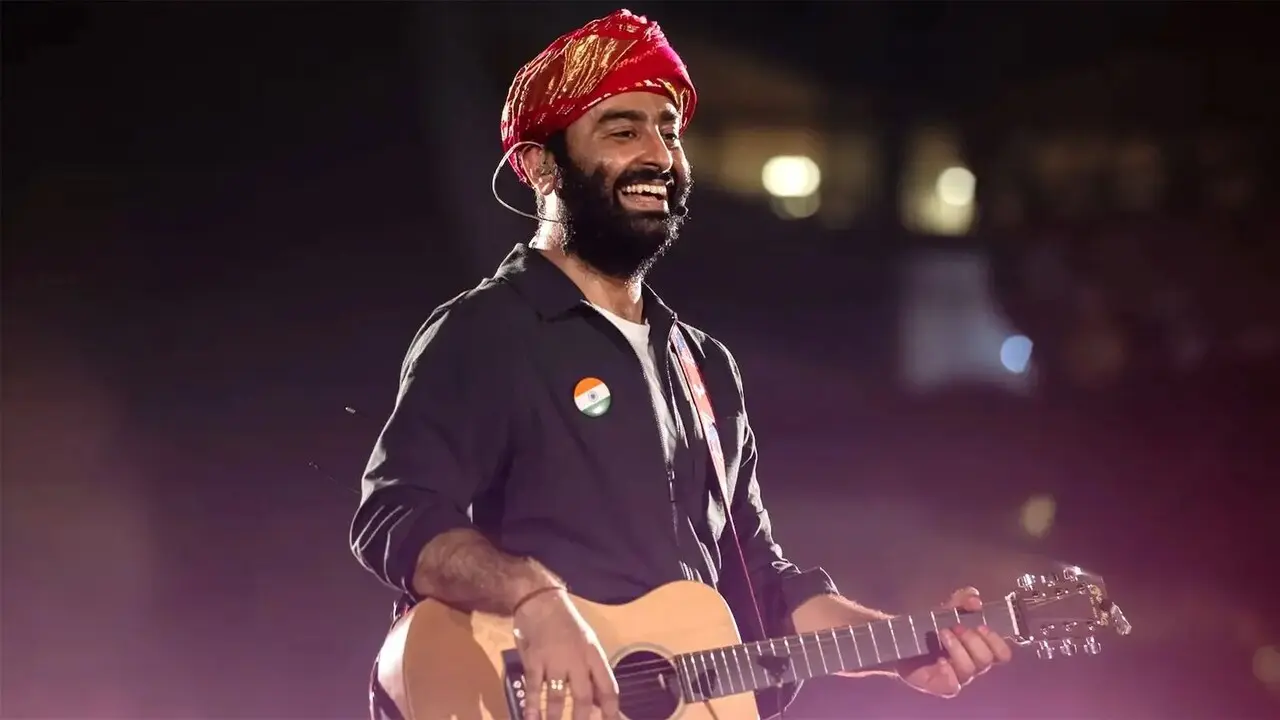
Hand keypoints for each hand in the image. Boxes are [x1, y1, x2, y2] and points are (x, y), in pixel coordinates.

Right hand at [512, 588, 620, 719]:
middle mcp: (577, 659)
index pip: (608, 686)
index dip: (611, 709)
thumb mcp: (586, 642)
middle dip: (582, 719)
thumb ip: (590, 670)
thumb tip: (597, 700)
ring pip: (557, 696)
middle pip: (583, 696)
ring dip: (555, 718)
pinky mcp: (534, 660)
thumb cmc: (565, 623)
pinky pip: (534, 688)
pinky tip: (531, 719)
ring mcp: (554, 660)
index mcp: (594, 654)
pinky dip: (532, 706)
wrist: (540, 600)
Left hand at [897, 587, 1012, 697]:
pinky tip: (938, 659)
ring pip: (970, 669)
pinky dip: (948, 670)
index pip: (1002, 654)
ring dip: (957, 647)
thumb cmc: (929, 627)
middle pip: (986, 659)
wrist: (900, 641)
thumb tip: (976, 600)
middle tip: (956, 626)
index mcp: (978, 649)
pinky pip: (952, 685)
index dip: (996, 641)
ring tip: (942, 633)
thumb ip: (962, 600)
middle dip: (973, 640)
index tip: (981, 626)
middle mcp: (972, 665)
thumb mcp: (946, 608)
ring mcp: (957, 678)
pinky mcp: (941, 686)